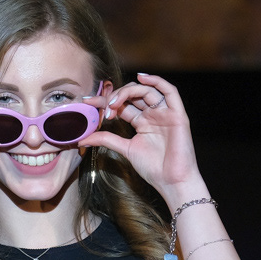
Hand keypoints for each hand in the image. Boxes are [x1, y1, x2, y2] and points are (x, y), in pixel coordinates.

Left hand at [78, 73, 201, 202]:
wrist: (172, 182)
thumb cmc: (154, 168)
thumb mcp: (125, 149)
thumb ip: (107, 140)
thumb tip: (83, 138)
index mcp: (142, 122)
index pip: (123, 105)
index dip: (106, 101)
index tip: (88, 102)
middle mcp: (153, 115)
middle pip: (133, 95)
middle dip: (114, 97)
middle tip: (102, 107)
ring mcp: (165, 113)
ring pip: (147, 90)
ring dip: (127, 92)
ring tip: (114, 103)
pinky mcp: (177, 114)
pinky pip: (170, 91)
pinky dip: (157, 81)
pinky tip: (141, 77)